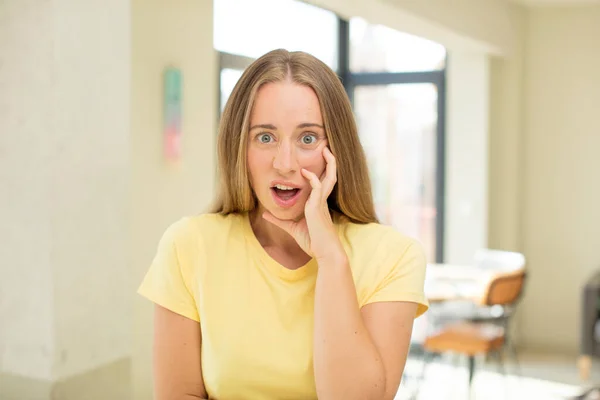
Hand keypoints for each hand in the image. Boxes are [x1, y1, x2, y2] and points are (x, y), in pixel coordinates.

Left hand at [263, 147, 345, 261]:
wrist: (324, 253)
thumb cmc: (314, 243)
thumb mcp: (292, 229)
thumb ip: (279, 220)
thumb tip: (265, 214)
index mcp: (319, 204)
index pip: (323, 183)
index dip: (321, 171)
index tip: (315, 160)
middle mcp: (322, 201)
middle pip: (330, 177)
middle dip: (330, 162)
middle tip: (326, 148)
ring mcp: (321, 203)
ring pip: (329, 178)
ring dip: (329, 163)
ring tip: (325, 150)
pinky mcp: (318, 207)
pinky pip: (317, 187)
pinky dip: (312, 178)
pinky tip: (305, 172)